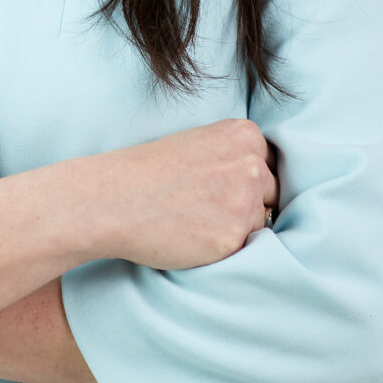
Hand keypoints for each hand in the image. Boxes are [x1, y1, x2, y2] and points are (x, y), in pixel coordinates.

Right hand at [71, 118, 278, 271]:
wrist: (111, 199)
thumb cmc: (148, 172)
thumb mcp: (198, 143)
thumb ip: (234, 155)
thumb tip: (266, 181)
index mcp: (244, 135)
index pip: (270, 163)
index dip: (246, 179)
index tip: (220, 187)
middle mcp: (251, 165)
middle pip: (272, 193)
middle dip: (247, 203)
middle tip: (205, 207)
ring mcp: (244, 202)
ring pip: (260, 223)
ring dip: (237, 227)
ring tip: (195, 221)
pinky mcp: (233, 237)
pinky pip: (244, 248)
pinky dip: (223, 247)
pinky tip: (193, 236)